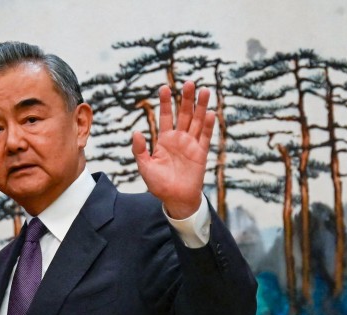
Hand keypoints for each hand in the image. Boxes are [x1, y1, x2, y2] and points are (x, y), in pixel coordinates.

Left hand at [132, 80, 213, 218]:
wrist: (175, 199)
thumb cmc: (158, 184)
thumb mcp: (144, 166)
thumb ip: (140, 150)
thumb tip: (136, 132)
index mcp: (164, 140)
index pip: (166, 117)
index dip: (166, 103)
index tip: (164, 87)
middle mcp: (179, 139)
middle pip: (184, 114)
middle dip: (186, 99)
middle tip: (189, 82)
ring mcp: (191, 145)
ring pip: (197, 121)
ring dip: (200, 106)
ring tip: (204, 90)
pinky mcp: (200, 153)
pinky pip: (205, 137)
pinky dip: (208, 125)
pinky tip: (210, 113)